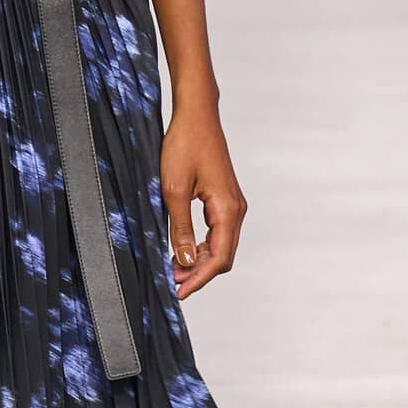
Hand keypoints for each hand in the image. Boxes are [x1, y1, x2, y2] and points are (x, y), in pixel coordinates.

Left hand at [159, 98, 246, 298]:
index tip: (178, 292)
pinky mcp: (224, 198)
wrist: (196, 115)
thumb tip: (184, 262)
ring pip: (220, 245)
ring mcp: (232, 204)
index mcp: (227, 209)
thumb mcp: (173, 189)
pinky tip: (181, 248)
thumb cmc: (184, 145)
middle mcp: (236, 210)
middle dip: (198, 273)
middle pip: (223, 256)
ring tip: (173, 268)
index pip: (219, 258)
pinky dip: (200, 245)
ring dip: (198, 260)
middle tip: (171, 282)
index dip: (199, 279)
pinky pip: (217, 231)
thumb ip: (178, 228)